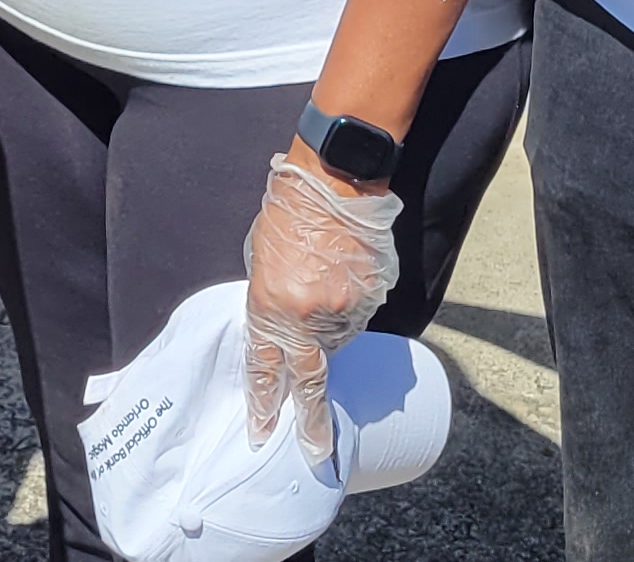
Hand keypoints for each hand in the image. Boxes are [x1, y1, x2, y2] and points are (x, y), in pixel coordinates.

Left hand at [242, 151, 401, 457]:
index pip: (264, 369)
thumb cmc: (288, 213)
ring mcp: (343, 310)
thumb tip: (285, 329)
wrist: (332, 181)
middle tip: (316, 451)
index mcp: (269, 308)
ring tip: (324, 289)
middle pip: (309, 381)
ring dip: (329, 328)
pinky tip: (344, 277)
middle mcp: (306, 317)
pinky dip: (350, 306)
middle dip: (311, 422)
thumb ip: (271, 302)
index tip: (264, 431)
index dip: (264, 403)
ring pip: (337, 339)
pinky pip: (360, 315)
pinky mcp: (371, 297)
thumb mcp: (262, 261)